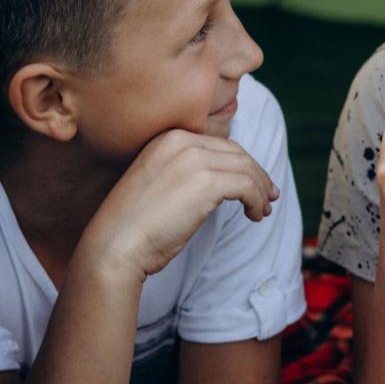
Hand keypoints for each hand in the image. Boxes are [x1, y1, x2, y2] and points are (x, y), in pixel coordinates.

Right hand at [76, 129, 278, 282]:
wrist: (114, 245)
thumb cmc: (133, 226)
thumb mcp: (158, 186)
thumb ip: (185, 175)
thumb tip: (223, 185)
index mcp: (167, 139)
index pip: (218, 145)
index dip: (241, 164)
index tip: (255, 183)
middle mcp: (181, 141)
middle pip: (236, 153)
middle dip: (258, 175)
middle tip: (270, 196)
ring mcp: (193, 159)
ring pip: (246, 169)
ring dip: (261, 191)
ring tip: (263, 211)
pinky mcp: (206, 183)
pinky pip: (247, 187)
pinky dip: (257, 201)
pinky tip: (254, 216)